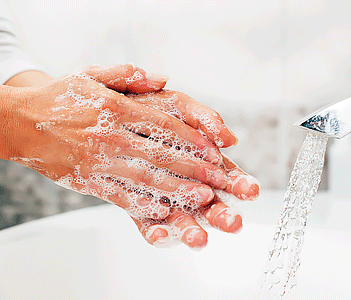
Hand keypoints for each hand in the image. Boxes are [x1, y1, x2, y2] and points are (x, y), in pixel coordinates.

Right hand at [0, 64, 234, 225]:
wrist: (17, 123)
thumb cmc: (58, 98)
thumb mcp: (91, 74)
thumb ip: (128, 75)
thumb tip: (163, 79)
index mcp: (115, 108)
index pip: (164, 125)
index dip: (192, 139)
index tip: (214, 150)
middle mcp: (109, 135)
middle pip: (161, 154)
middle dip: (194, 169)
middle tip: (219, 180)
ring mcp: (98, 160)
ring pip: (145, 178)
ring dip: (177, 190)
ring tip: (202, 198)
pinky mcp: (87, 180)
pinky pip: (120, 195)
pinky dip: (144, 204)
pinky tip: (165, 211)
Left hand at [128, 91, 259, 246]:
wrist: (95, 117)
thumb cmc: (144, 105)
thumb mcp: (176, 104)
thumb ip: (203, 117)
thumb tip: (230, 139)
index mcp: (198, 157)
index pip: (224, 174)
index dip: (238, 183)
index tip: (250, 191)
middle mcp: (183, 179)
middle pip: (208, 202)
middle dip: (222, 215)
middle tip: (234, 224)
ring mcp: (161, 194)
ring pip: (181, 217)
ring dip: (191, 229)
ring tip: (198, 239)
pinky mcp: (135, 204)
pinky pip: (146, 222)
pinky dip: (154, 231)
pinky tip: (159, 235)